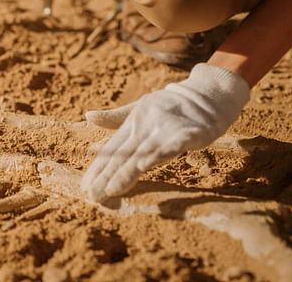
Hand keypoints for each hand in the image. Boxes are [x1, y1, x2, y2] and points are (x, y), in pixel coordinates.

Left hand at [81, 64, 249, 201]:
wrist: (205, 95)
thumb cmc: (170, 105)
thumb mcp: (140, 107)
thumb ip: (115, 118)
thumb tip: (88, 116)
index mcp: (133, 123)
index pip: (112, 149)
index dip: (99, 168)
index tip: (86, 187)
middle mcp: (146, 126)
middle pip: (124, 155)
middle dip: (107, 176)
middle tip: (93, 196)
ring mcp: (166, 129)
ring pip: (143, 153)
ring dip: (127, 172)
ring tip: (112, 189)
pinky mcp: (188, 132)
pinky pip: (173, 145)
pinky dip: (160, 153)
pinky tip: (145, 165)